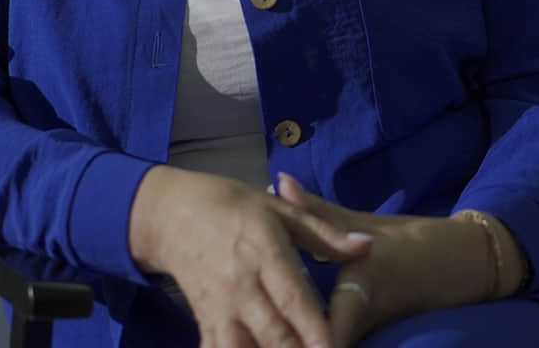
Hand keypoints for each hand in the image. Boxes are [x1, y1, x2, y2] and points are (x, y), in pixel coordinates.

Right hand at [128, 165, 374, 347]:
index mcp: (263, 253)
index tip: (333, 347)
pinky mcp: (204, 321)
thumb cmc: (232, 206)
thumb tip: (367, 245)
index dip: (314, 329)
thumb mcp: (278, 209)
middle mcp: (240, 286)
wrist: (171, 214)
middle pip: (272, 334)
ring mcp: (220, 307)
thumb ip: (324, 232)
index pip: (292, 299)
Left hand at [273, 174, 503, 346]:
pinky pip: (336, 343)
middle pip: (316, 343)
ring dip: (296, 338)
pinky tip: (283, 334)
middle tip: (248, 338)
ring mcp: (367, 332)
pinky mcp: (369, 337)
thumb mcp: (364, 223)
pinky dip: (311, 340)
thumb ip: (317, 211)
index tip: (260, 333)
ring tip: (256, 338)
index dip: (290, 336)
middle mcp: (362, 320)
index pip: (323, 331)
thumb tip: (279, 182)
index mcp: (360, 290)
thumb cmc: (413, 242)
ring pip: (325, 344)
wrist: (461, 265)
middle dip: (286, 339)